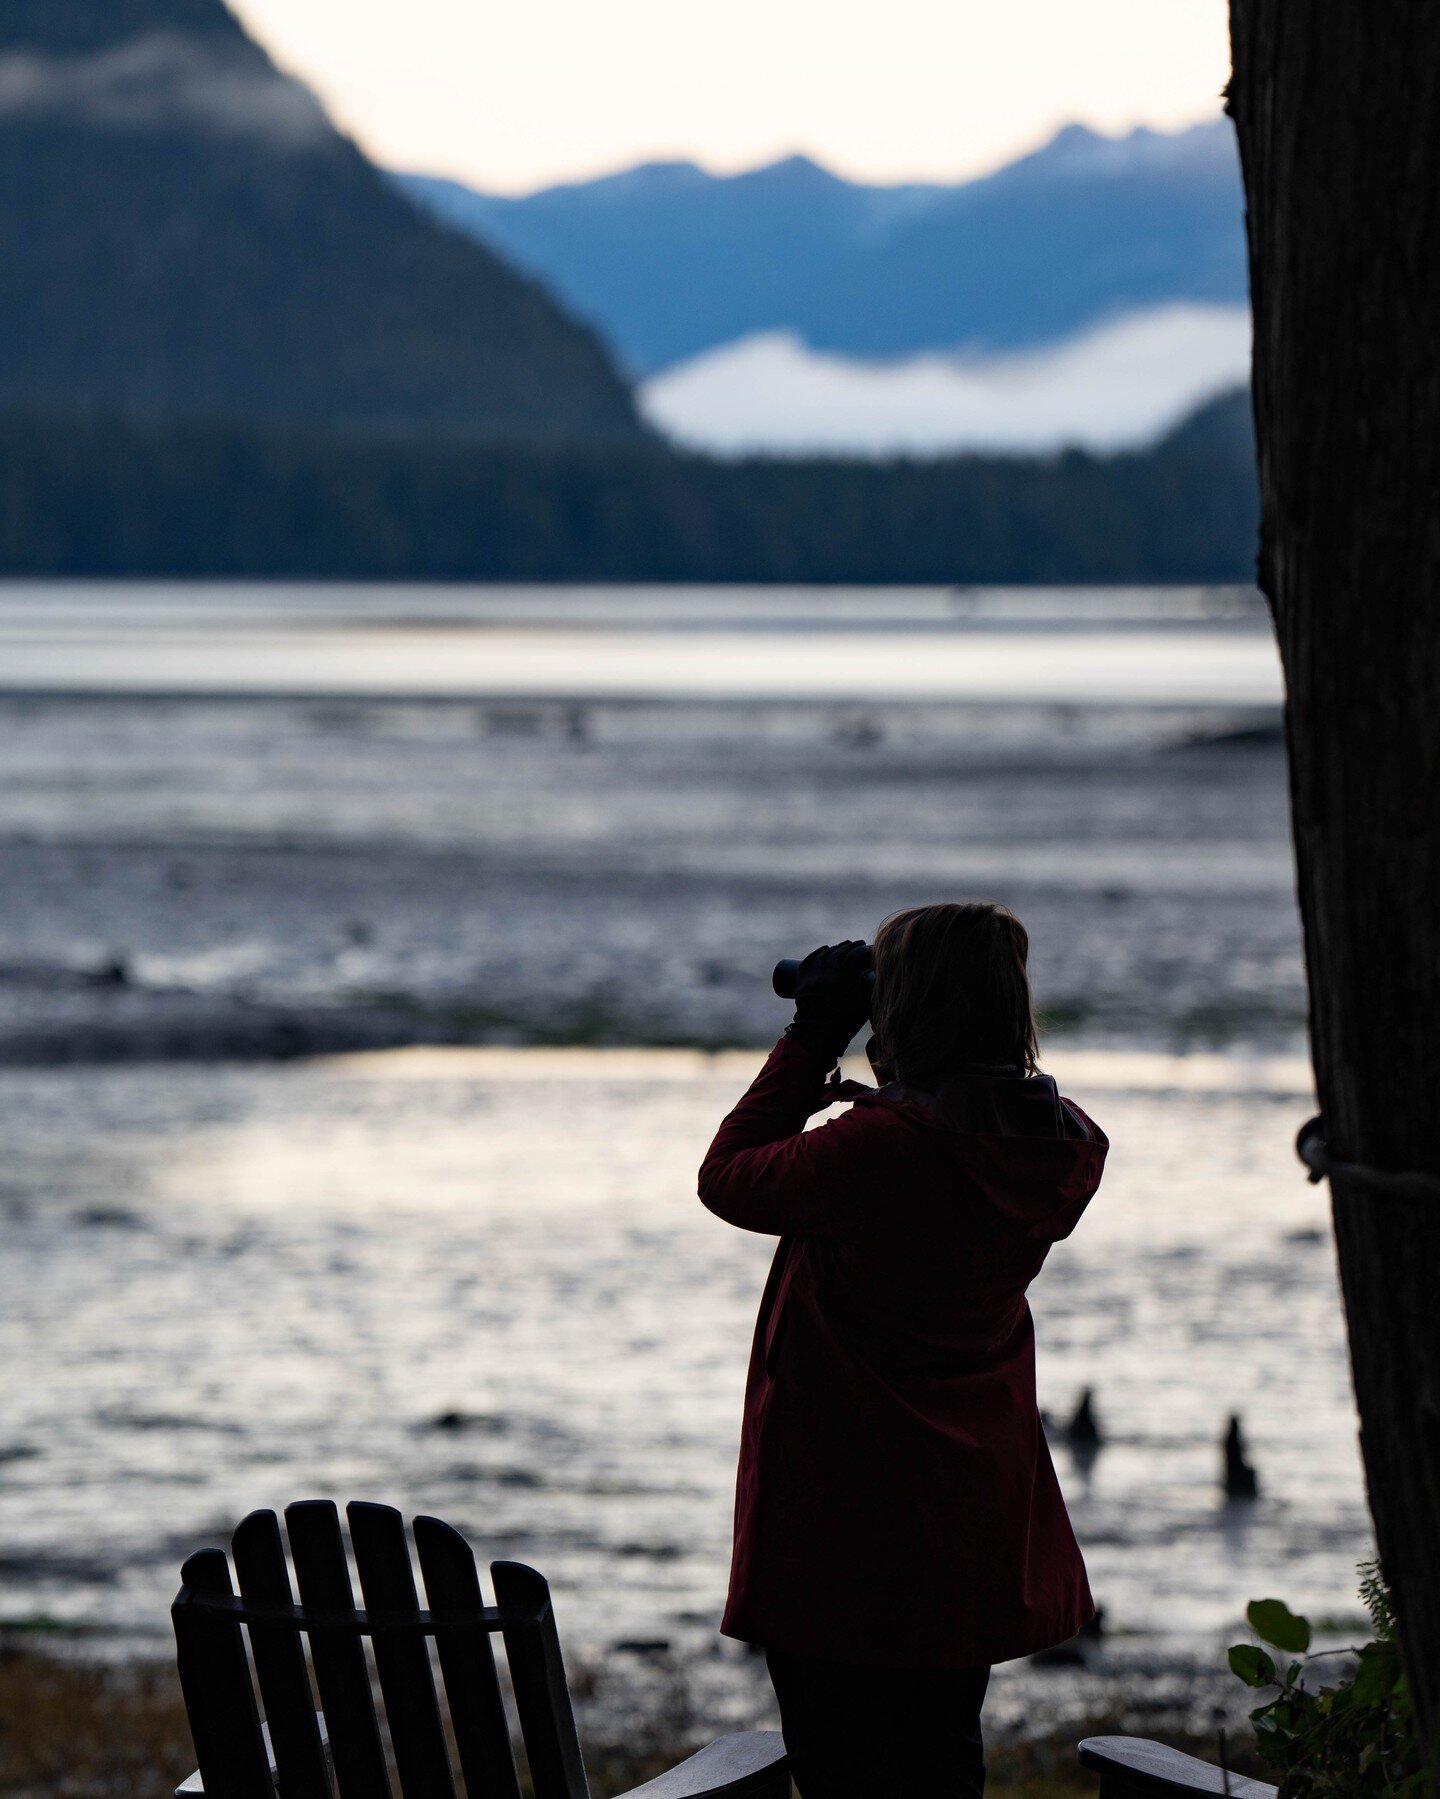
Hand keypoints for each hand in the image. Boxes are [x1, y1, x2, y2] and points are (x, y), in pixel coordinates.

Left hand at [784, 940, 871, 1066]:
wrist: (820, 1034)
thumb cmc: (847, 1021)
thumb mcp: (866, 1002)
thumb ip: (874, 986)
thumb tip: (878, 973)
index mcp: (848, 973)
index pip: (857, 953)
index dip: (864, 949)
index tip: (869, 950)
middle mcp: (830, 969)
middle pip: (841, 950)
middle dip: (850, 946)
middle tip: (857, 945)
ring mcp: (814, 974)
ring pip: (825, 954)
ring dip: (835, 948)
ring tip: (842, 947)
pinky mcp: (802, 980)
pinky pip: (809, 961)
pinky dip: (817, 953)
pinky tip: (824, 949)